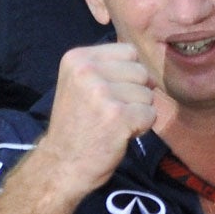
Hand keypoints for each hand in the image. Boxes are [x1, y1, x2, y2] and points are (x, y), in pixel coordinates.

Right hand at [38, 43, 157, 196]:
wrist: (63, 162)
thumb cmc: (78, 125)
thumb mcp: (81, 84)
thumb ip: (107, 68)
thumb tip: (147, 69)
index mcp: (77, 58)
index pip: (129, 51)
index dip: (129, 74)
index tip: (111, 92)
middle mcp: (87, 70)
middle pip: (141, 72)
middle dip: (136, 94)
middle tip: (112, 112)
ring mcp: (102, 92)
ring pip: (148, 94)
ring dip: (139, 112)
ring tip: (114, 123)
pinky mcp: (117, 115)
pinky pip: (151, 114)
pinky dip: (142, 127)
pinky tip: (120, 133)